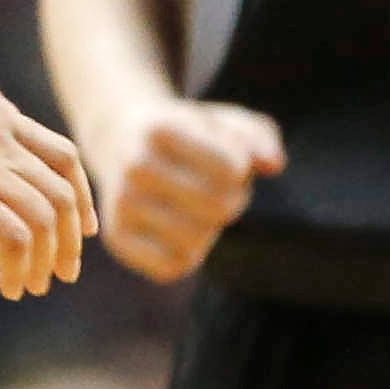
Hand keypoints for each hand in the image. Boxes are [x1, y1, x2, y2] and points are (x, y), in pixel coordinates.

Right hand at [0, 42, 96, 300]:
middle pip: (64, 192)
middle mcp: (1, 137)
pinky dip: (21, 268)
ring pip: (47, 220)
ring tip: (37, 286)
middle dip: (70, 236)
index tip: (77, 222)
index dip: (77, 192)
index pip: (59, 154)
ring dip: (49, 259)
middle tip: (66, 269)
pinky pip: (15, 241)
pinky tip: (9, 287)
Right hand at [85, 94, 284, 283]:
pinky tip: (180, 231)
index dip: (240, 170)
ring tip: (197, 207)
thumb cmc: (185, 133)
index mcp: (159, 129)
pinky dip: (186, 256)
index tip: (227, 162)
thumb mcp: (221, 121)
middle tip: (219, 190)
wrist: (119, 139)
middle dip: (232, 200)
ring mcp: (120, 203)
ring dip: (209, 228)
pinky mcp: (116, 237)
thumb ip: (258, 136)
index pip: (231, 170)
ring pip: (195, 241)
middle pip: (218, 207)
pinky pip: (171, 267)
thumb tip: (273, 165)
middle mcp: (134, 165)